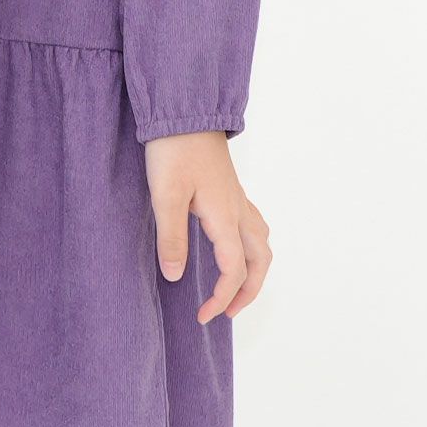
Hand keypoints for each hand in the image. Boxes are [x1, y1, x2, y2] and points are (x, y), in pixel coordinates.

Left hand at [143, 130, 271, 322]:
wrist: (184, 110)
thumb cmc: (173, 150)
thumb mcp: (165, 196)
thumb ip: (171, 237)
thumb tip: (176, 276)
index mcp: (224, 216)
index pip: (233, 270)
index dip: (222, 298)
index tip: (203, 316)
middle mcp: (238, 209)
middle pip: (260, 261)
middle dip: (249, 292)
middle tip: (227, 313)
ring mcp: (237, 197)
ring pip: (261, 242)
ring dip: (255, 270)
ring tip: (236, 288)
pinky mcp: (230, 188)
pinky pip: (253, 225)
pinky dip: (251, 247)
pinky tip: (234, 246)